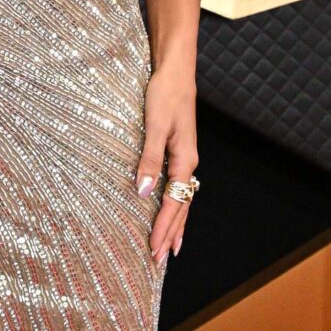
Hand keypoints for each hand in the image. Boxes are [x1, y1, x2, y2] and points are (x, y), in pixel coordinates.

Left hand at [134, 65, 197, 263]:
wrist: (175, 69)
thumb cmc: (164, 93)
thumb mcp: (153, 125)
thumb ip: (149, 159)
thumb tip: (143, 192)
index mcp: (184, 159)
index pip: (175, 204)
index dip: (163, 228)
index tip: (154, 250)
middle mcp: (187, 162)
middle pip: (182, 207)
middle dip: (170, 234)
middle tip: (159, 261)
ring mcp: (184, 157)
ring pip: (182, 200)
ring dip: (175, 224)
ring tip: (169, 248)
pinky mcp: (177, 151)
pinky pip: (177, 187)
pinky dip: (174, 206)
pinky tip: (168, 213)